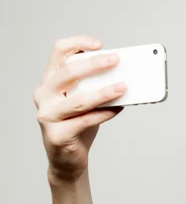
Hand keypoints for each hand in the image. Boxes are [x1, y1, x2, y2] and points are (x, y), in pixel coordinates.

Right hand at [33, 35, 127, 182]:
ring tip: (124, 87)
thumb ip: (95, 87)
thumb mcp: (84, 102)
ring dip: (104, 92)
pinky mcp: (57, 135)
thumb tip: (123, 75)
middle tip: (116, 61)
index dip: (78, 44)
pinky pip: (85, 121)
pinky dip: (104, 113)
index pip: (59, 52)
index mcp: (50, 81)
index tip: (99, 45)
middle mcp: (44, 95)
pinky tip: (118, 108)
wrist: (68, 159)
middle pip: (69, 73)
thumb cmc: (77, 126)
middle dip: (95, 65)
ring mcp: (48, 115)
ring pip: (79, 99)